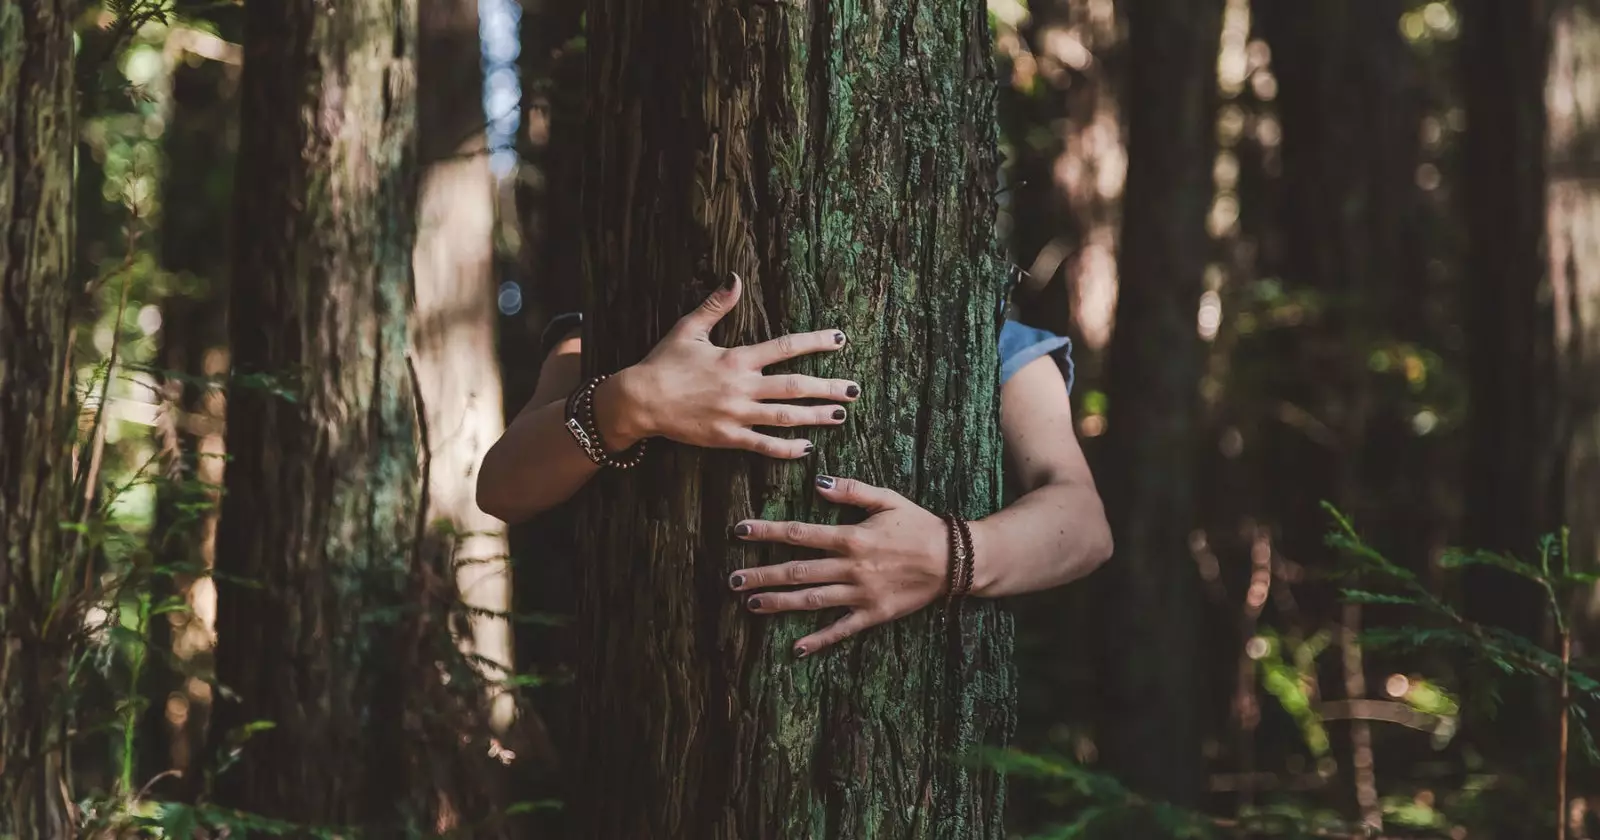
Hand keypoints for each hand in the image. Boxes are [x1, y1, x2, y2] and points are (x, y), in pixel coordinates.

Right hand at [597, 273, 860, 457]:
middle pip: (794, 387)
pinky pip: (762, 445)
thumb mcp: (689, 328)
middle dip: (827, 387)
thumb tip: (735, 278)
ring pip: (785, 417)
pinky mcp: (727, 438)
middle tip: (854, 390)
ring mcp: (736, 415)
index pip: (784, 348)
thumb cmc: (663, 363)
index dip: (814, 342)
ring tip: (839, 415)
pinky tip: (806, 448)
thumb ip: (717, 305)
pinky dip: (786, 448)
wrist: (640, 400)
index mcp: (737, 359)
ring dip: (814, 416)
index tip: (840, 340)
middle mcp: (742, 387)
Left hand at [728, 475, 949, 656]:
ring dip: (779, 603)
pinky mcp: (874, 614)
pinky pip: (841, 629)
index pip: (800, 534)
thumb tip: (818, 482)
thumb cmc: (919, 525)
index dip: (768, 532)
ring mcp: (861, 594)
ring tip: (751, 605)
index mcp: (851, 537)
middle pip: (797, 571)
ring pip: (812, 600)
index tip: (740, 531)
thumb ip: (852, 491)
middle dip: (762, 574)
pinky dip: (819, 640)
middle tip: (733, 579)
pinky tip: (796, 648)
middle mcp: (851, 568)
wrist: (954, 560)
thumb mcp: (888, 499)